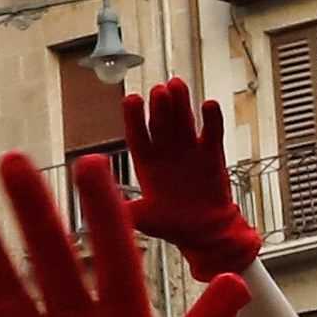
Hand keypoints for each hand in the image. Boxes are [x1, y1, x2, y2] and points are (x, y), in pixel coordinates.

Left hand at [112, 85, 264, 278]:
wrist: (205, 232)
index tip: (131, 99)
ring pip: (183, 121)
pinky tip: (208, 104)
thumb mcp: (144, 219)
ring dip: (181, 103)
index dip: (134, 118)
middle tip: (159, 90)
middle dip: (159, 106)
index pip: (138, 135)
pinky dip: (212, 119)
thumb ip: (128, 210)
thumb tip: (104, 206)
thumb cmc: (171, 225)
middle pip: (161, 123)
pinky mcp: (212, 153)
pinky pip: (211, 132)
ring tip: (177, 84)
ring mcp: (188, 150)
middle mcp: (165, 151)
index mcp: (146, 163)